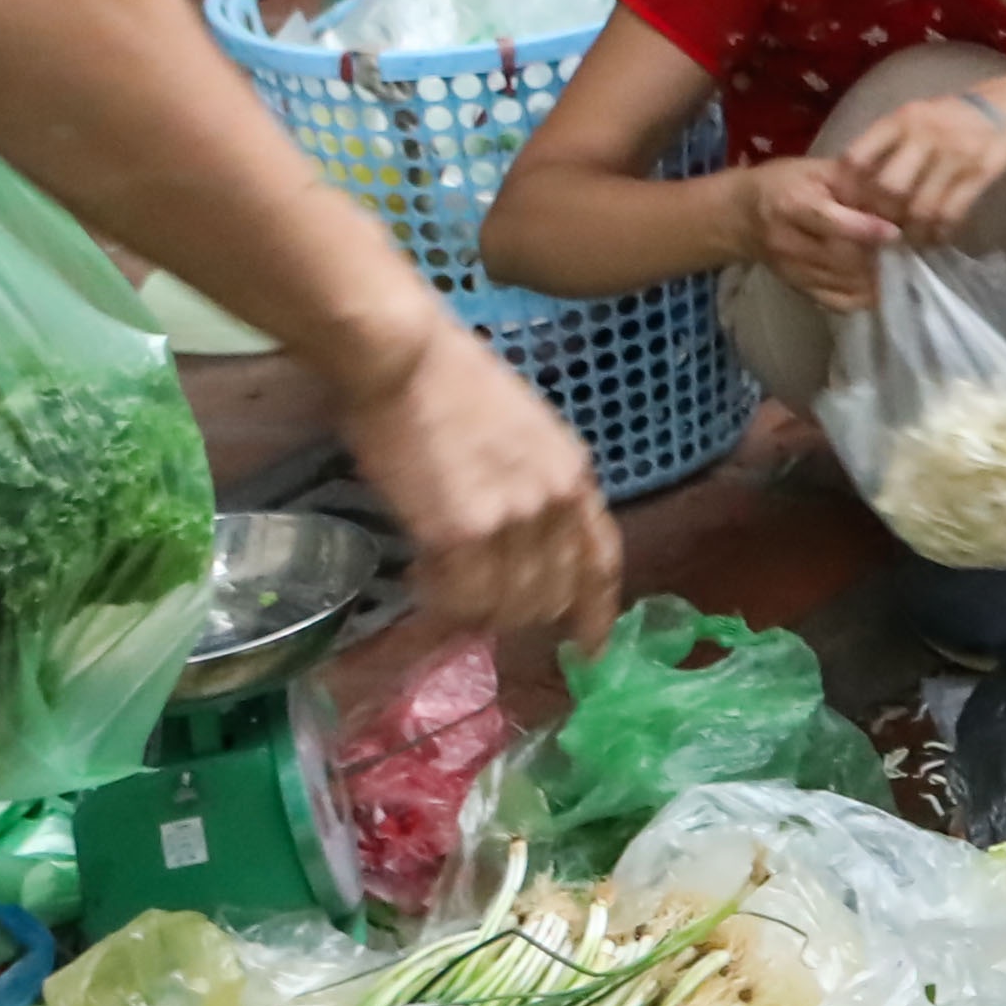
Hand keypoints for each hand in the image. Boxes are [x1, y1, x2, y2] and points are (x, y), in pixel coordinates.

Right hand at [334, 325, 620, 642]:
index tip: (592, 649)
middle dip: (516, 612)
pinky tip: (420, 572)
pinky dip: (440, 599)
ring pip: (507, 606)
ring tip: (439, 577)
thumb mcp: (523, 431)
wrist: (405, 356)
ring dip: (473, 606)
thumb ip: (532, 484)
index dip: (597, 611)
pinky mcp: (463, 533)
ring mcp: (513, 520)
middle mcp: (555, 502)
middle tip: (475, 597)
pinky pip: (461, 598)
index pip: (601, 560)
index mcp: (574, 473)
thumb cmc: (449, 381)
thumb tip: (517, 535)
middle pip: (552, 595)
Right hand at [725, 158, 900, 308]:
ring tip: (887, 257)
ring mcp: (792, 270)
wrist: (741, 215)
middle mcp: (789, 242)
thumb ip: (852, 180)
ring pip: (842, 282)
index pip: (831, 223)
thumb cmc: (785, 183)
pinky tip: (874, 280)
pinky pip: (836, 302)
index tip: (894, 232)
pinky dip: (861, 295)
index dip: (865, 229)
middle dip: (874, 252)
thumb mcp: (815, 169)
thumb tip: (892, 194)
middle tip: (898, 243)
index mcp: (793, 205)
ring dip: (873, 274)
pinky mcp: (798, 288)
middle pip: (841, 258)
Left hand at [823, 81, 1005, 245]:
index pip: (856, 157)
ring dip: (913, 232)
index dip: (848, 191)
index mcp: (902, 118)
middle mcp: (924, 133)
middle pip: (885, 189)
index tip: (851, 210)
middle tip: (884, 233)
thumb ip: (895, 143)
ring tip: (914, 241)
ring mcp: (954, 153)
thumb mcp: (924, 116)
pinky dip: (941, 233)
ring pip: (918, 208)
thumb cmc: (967, 115)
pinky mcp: (982, 171)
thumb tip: (863, 186)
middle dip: (882, 218)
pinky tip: (940, 237)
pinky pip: (951, 213)